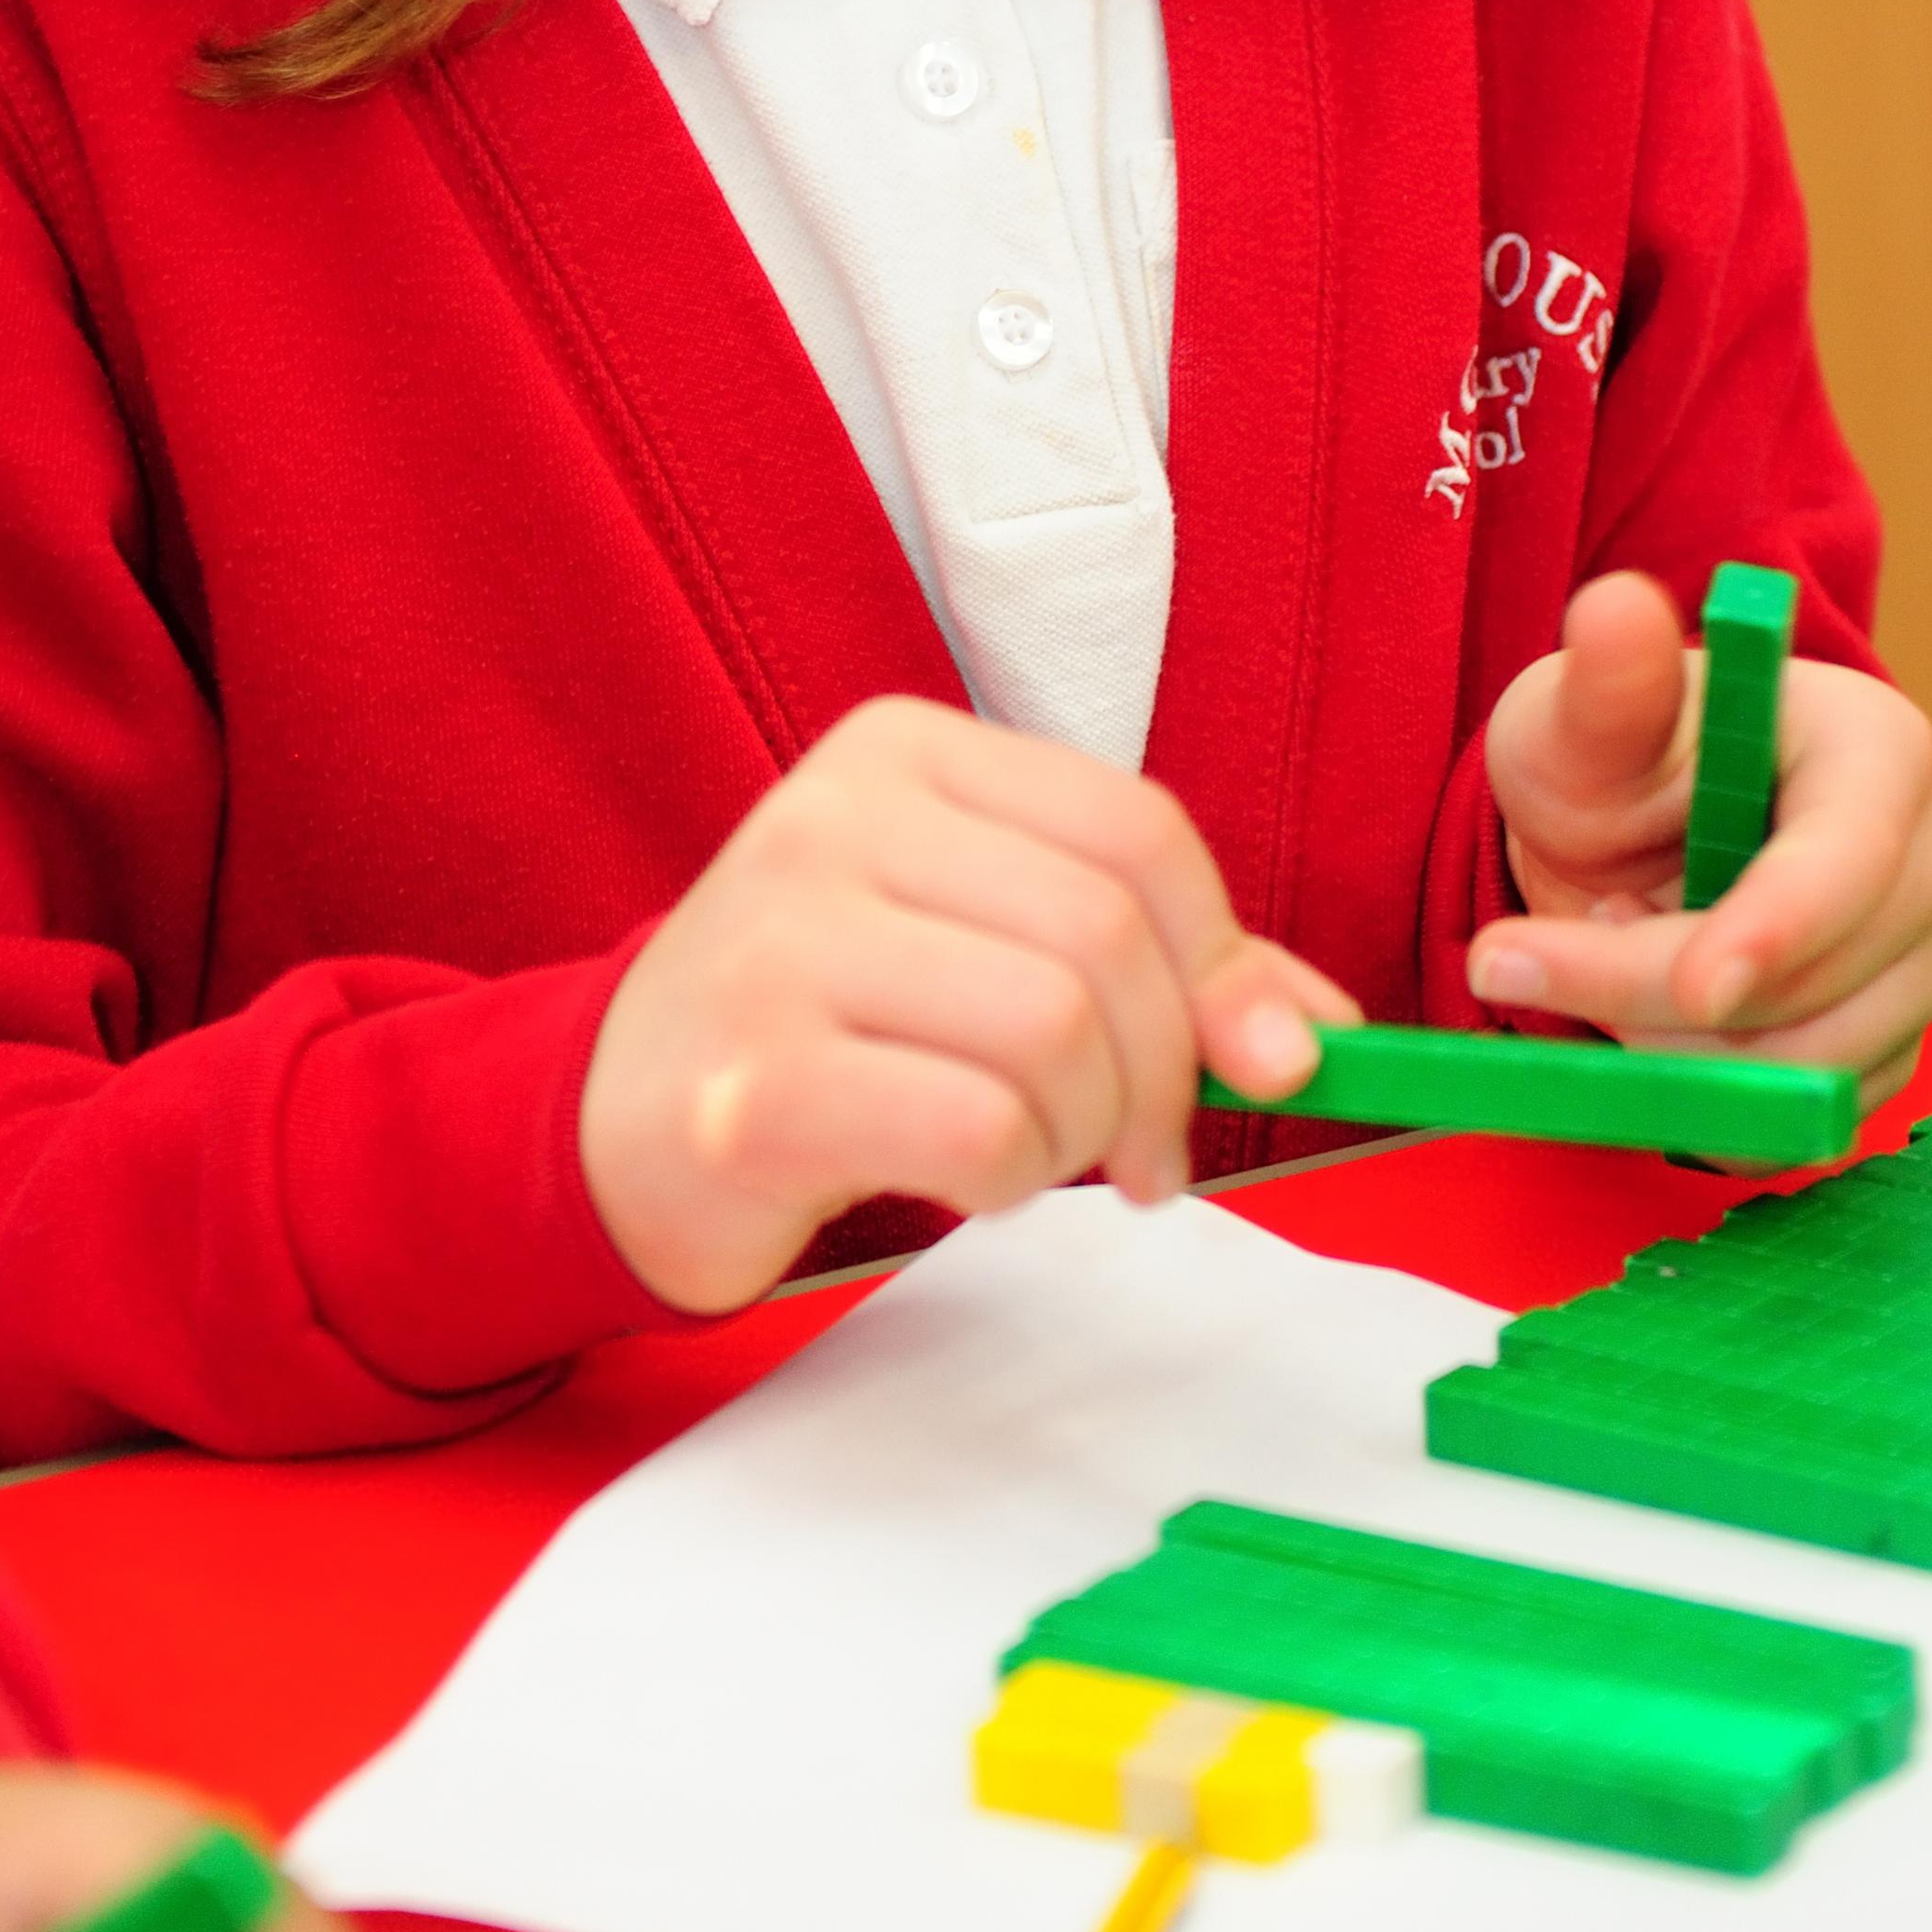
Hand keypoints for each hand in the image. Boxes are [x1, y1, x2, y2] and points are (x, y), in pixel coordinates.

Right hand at [578, 695, 1357, 1311]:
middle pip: (1105, 936)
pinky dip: (1009, 1177)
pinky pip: (974, 1127)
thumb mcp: (985, 945)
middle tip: (1142, 1150)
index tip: (1250, 1061)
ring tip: (1030, 1153)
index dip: (1222, 964)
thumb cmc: (830, 1025)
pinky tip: (963, 1178)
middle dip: (1162, 1071)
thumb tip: (1318, 1029)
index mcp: (899, 753)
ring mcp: (778, 946)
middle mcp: (830, 820)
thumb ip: (1156, 966)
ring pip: (1053, 1033)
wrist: (613, 1119)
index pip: (1136, 831)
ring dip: (1081, 1130)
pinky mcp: (754, 1084)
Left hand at [1466, 569, 1931, 1096]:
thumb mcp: (1579, 717)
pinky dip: (1702, 1102)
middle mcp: (1927, 860)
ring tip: (1603, 957)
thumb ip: (1604, 686)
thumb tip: (1614, 607)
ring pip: (1810, 1069)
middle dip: (1657, 998)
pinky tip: (1644, 1024)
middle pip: (1821, 981)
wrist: (1625, 843)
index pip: (1850, 859)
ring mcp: (1917, 963)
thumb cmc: (1609, 762)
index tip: (1697, 990)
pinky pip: (1799, 1121)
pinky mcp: (1886, 1049)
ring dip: (1669, 1052)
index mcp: (1876, 750)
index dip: (1778, 931)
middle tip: (1526, 956)